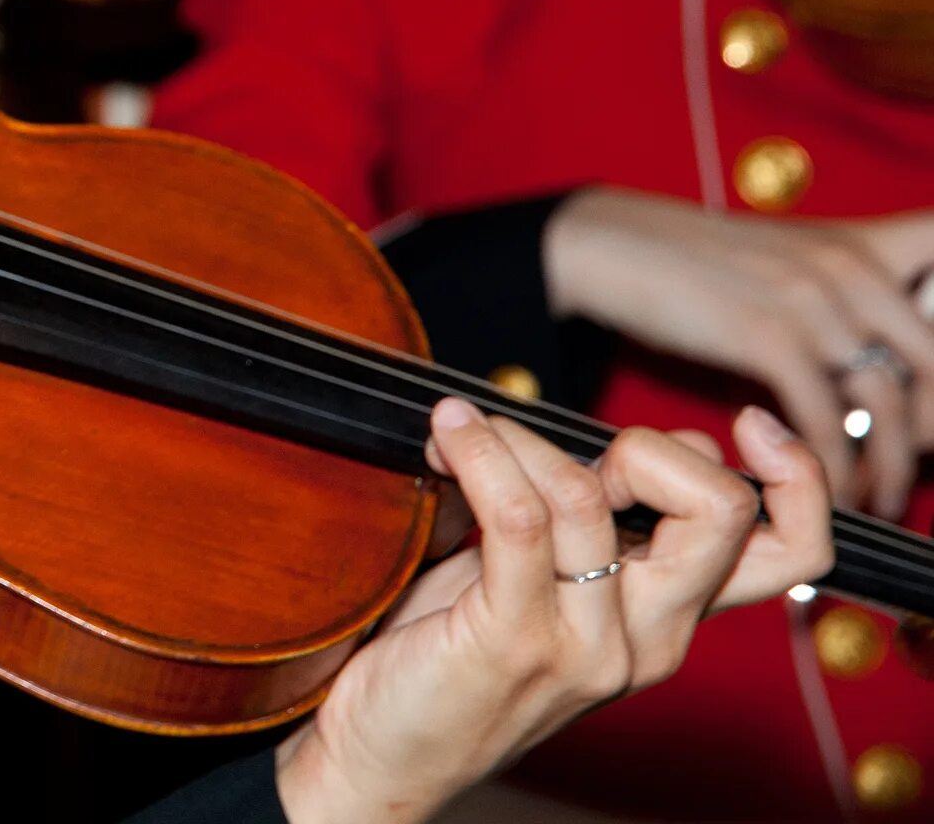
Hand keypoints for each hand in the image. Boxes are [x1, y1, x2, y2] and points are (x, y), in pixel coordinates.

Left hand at [272, 398, 830, 823]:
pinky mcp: (514, 643)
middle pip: (722, 513)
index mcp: (669, 617)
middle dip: (649, 448)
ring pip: (588, 496)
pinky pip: (517, 517)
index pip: (792, 550)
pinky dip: (479, 455)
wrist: (383, 751)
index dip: (794, 477)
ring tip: (460, 430)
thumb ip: (604, 517)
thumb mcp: (545, 575)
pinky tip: (446, 437)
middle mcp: (648, 638)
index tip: (747, 425)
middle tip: (568, 447)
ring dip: (516, 439)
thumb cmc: (449, 649)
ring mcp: (587, 647)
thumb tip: (672, 437)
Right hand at [544, 188, 933, 514]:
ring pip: (889, 405)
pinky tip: (826, 490)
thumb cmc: (699, 264)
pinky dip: (831, 469)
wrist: (613, 244)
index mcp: (865, 244)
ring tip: (879, 499)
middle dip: (932, 430)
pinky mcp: (767, 336)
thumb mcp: (790, 265)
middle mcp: (852, 267)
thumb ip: (846, 309)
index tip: (930, 397)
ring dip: (890, 468)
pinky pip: (825, 420)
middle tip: (920, 467)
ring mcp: (813, 300)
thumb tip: (881, 389)